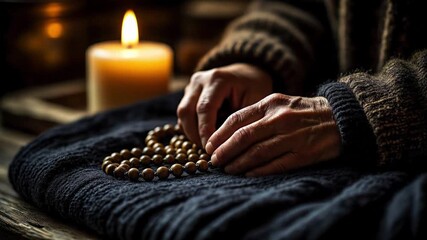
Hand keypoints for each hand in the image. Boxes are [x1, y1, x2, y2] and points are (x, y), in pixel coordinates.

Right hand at [177, 63, 272, 146]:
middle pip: (186, 111)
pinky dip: (191, 128)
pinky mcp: (189, 93)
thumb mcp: (255, 102)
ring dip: (191, 133)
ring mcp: (192, 85)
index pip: (204, 109)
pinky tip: (205, 138)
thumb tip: (225, 144)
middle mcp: (200, 80)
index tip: (212, 150)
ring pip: (182, 114)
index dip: (205, 131)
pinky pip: (184, 114)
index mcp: (217, 79)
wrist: (248, 73)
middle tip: (208, 151)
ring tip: (207, 146)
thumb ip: (239, 120)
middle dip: (194, 135)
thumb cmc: (255, 88)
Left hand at [205, 93, 340, 176]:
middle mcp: (280, 119)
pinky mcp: (303, 154)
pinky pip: (275, 165)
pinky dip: (258, 171)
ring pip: (257, 153)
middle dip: (225, 151)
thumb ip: (257, 114)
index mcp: (271, 103)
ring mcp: (292, 137)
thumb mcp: (280, 103)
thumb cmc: (304, 111)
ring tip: (227, 169)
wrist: (341, 117)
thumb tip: (230, 131)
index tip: (210, 145)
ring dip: (238, 163)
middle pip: (244, 137)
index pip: (237, 119)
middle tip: (214, 160)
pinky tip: (248, 174)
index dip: (220, 134)